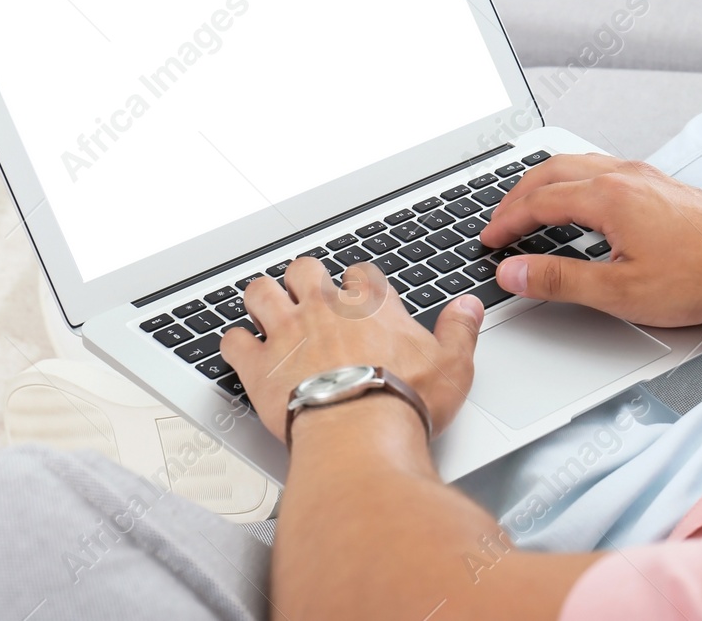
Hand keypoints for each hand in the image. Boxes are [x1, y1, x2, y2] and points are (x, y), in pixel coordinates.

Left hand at [219, 258, 481, 442]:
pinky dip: (234, 344)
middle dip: (303, 279)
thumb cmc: (403, 401)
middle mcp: (324, 308)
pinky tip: (241, 351)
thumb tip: (468, 307)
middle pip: (304, 269)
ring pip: (260, 292)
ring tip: (266, 308)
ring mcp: (287, 332)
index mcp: (370, 305)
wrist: (359, 432)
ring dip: (262, 298)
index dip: (357, 283)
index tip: (357, 294)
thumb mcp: (452, 365)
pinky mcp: (258, 364)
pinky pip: (232, 341)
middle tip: (307, 295)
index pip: (360, 275)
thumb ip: (460, 331)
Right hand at [480, 154, 701, 326]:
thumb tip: (514, 272)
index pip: (538, 202)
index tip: (488, 241)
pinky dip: (572, 181)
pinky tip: (577, 201)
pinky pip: (601, 167)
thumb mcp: (619, 291)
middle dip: (516, 196)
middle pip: (551, 171)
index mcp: (608, 197)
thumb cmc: (700, 277)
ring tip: (526, 206)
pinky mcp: (659, 183)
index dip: (506, 222)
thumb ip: (560, 280)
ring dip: (544, 183)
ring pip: (577, 164)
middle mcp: (624, 175)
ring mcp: (644, 175)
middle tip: (497, 222)